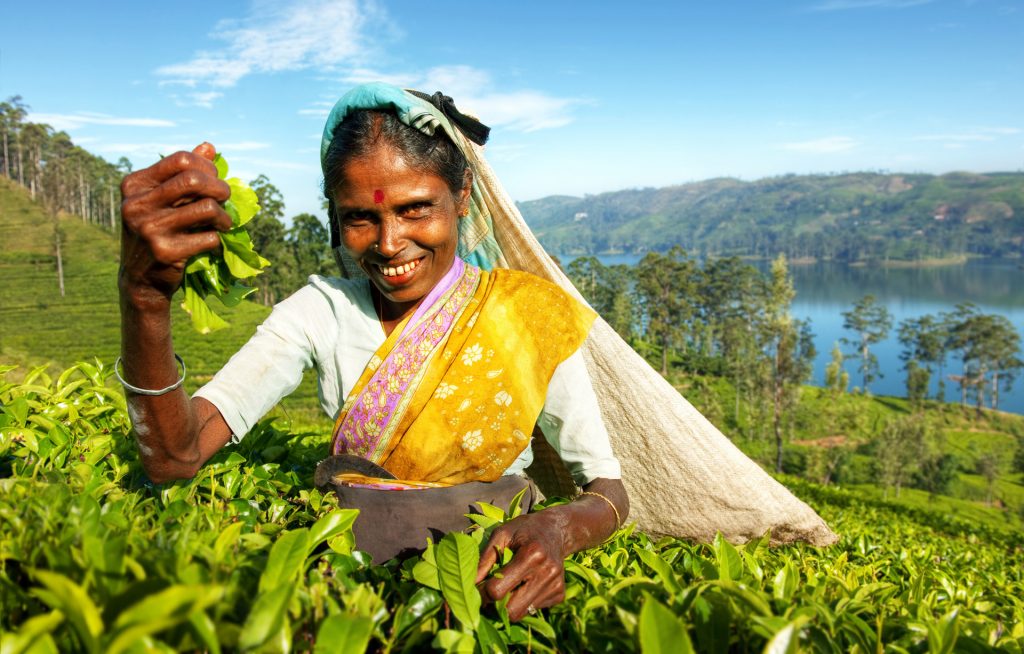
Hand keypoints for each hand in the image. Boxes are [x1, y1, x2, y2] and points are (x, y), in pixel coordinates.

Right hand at [119, 142, 231, 303]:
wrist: (141, 280)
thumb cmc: (157, 232)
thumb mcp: (161, 200)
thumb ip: (182, 174)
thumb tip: (209, 146)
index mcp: (134, 185)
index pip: (180, 159)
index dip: (206, 166)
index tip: (214, 178)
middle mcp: (136, 204)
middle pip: (194, 180)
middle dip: (220, 188)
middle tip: (226, 199)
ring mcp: (149, 229)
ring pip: (207, 208)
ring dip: (224, 217)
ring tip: (224, 224)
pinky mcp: (165, 252)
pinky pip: (209, 237)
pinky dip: (218, 240)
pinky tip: (214, 243)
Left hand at [475, 511, 568, 620]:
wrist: (556, 530)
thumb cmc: (524, 529)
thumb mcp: (501, 534)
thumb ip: (485, 559)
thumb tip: (469, 584)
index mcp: (531, 554)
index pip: (498, 590)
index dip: (482, 592)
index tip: (478, 588)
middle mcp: (547, 572)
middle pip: (512, 610)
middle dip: (495, 606)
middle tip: (490, 594)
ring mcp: (555, 585)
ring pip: (522, 613)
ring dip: (509, 605)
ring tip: (507, 587)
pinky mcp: (560, 594)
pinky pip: (533, 609)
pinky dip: (523, 602)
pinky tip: (525, 585)